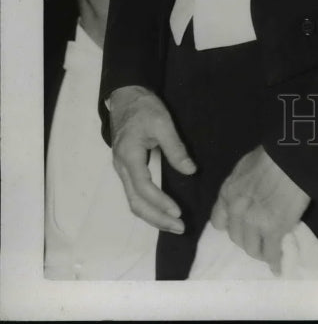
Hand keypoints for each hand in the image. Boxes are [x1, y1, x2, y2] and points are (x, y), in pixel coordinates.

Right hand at [109, 84, 196, 232]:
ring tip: (173, 224)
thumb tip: (190, 170)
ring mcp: (122, 170)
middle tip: (179, 227)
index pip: (143, 187)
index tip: (177, 212)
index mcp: (129, 155)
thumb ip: (175, 148)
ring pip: (133, 201)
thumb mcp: (163, 122)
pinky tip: (162, 211)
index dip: (160, 202)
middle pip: (136, 202)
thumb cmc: (144, 108)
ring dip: (152, 216)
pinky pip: (135, 194)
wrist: (126, 97)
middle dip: (157, 218)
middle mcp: (121, 167)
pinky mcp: (127, 169)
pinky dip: (148, 206)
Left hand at [210, 145, 309, 272]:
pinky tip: (278, 265)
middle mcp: (236, 211)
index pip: (218, 222)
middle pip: (236, 237)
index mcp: (228, 193)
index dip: (230, 225)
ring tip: (269, 250)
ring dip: (260, 251)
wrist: (291, 157)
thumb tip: (249, 195)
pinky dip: (275, 261)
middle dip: (246, 238)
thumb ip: (241, 185)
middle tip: (259, 237)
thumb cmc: (271, 155)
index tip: (239, 226)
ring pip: (251, 249)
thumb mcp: (245, 167)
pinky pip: (271, 253)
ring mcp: (254, 222)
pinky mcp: (273, 230)